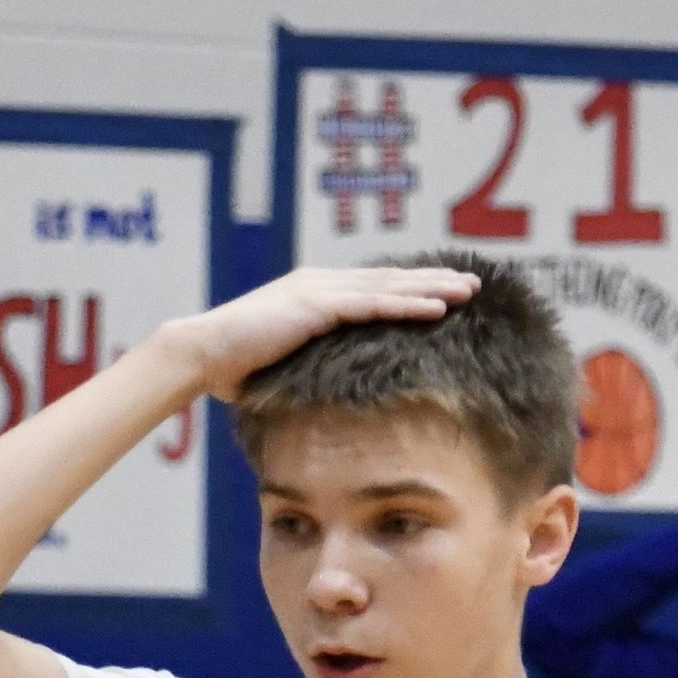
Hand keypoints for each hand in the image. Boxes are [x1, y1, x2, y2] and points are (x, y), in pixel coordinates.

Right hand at [171, 264, 480, 402]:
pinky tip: (438, 307)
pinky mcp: (317, 305)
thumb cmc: (235, 368)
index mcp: (316, 295)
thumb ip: (311, 367)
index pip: (375, 288)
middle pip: (391, 281)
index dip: (412, 288)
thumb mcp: (286, 364)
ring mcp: (320, 291)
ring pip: (389, 287)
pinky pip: (373, 305)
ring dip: (432, 288)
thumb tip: (326, 396)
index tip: (446, 292)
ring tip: (468, 291)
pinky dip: (408, 304)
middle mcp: (322, 284)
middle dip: (434, 280)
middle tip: (473, 283)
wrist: (203, 354)